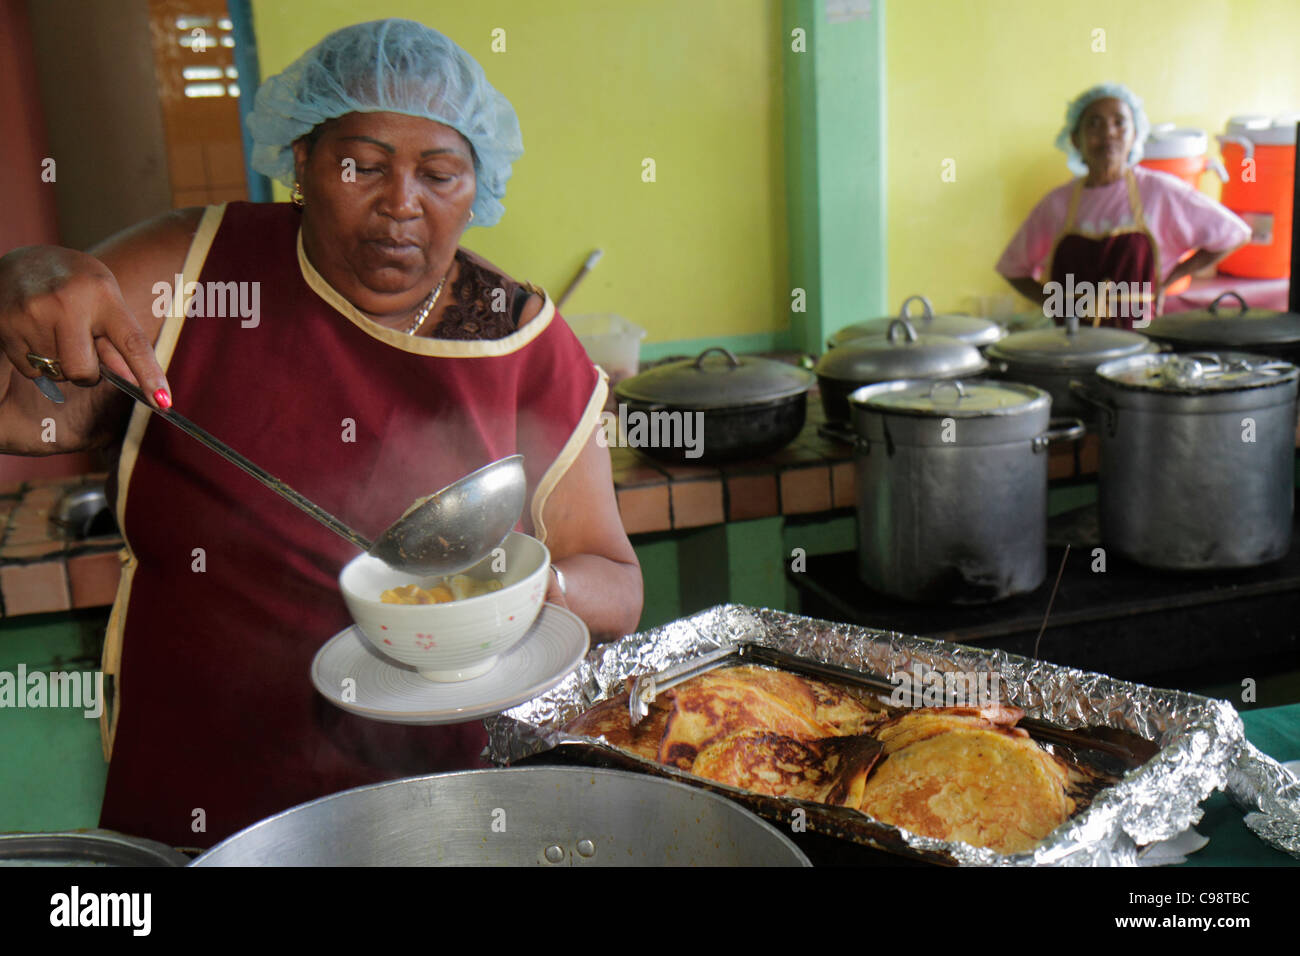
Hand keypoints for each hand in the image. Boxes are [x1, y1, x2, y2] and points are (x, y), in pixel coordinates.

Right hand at [0, 245, 170, 407]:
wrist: (22, 260)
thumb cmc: (76, 285)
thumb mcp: (106, 300)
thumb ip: (119, 341)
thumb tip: (134, 382)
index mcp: (102, 294)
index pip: (132, 343)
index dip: (149, 375)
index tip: (164, 402)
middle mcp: (67, 302)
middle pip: (83, 371)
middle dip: (87, 373)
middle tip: (82, 350)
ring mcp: (32, 313)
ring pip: (56, 373)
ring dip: (59, 363)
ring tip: (55, 331)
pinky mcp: (6, 324)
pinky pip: (30, 370)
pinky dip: (36, 361)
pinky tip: (35, 334)